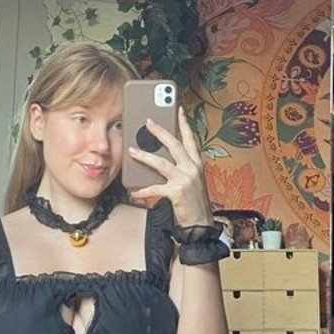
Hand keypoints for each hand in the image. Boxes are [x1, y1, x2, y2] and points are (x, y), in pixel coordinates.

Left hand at [129, 109, 213, 226]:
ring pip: (161, 163)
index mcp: (196, 164)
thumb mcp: (191, 180)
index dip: (184, 124)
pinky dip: (142, 190)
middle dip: (160, 131)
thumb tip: (160, 157)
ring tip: (132, 151)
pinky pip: (155, 188)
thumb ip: (180, 167)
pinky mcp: (176, 192)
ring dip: (144, 156)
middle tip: (148, 121)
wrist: (201, 224)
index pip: (191, 139)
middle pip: (174, 144)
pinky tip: (133, 191)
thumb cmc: (194, 202)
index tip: (179, 110)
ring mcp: (185, 179)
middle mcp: (192, 168)